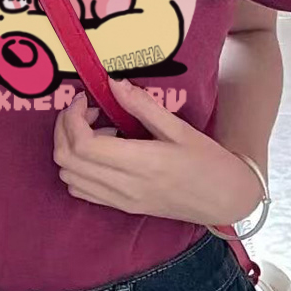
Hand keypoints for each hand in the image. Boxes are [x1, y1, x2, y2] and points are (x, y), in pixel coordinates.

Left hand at [53, 80, 264, 225]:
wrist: (227, 200)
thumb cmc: (208, 161)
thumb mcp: (180, 128)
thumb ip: (143, 105)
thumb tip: (113, 82)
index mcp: (142, 163)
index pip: (83, 145)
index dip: (72, 118)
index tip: (84, 99)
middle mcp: (125, 187)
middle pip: (67, 160)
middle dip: (64, 128)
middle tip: (84, 110)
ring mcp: (121, 201)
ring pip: (69, 177)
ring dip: (70, 148)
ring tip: (96, 130)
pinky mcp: (122, 208)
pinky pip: (81, 191)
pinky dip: (76, 168)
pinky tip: (100, 153)